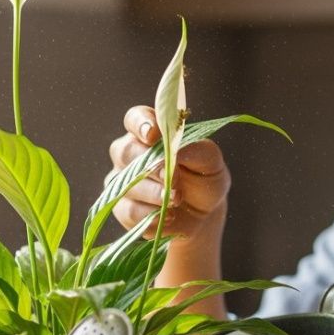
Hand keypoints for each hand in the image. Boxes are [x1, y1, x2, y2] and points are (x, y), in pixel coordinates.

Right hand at [107, 105, 230, 244]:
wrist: (203, 214)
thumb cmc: (204, 179)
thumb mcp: (211, 162)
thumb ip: (198, 150)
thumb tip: (178, 149)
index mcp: (150, 133)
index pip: (135, 118)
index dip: (140, 124)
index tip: (153, 135)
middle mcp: (130, 153)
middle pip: (125, 151)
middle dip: (152, 166)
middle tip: (175, 178)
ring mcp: (122, 181)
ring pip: (127, 183)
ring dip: (154, 193)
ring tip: (177, 199)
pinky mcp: (122, 208)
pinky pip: (128, 210)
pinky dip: (150, 215)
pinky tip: (168, 216)